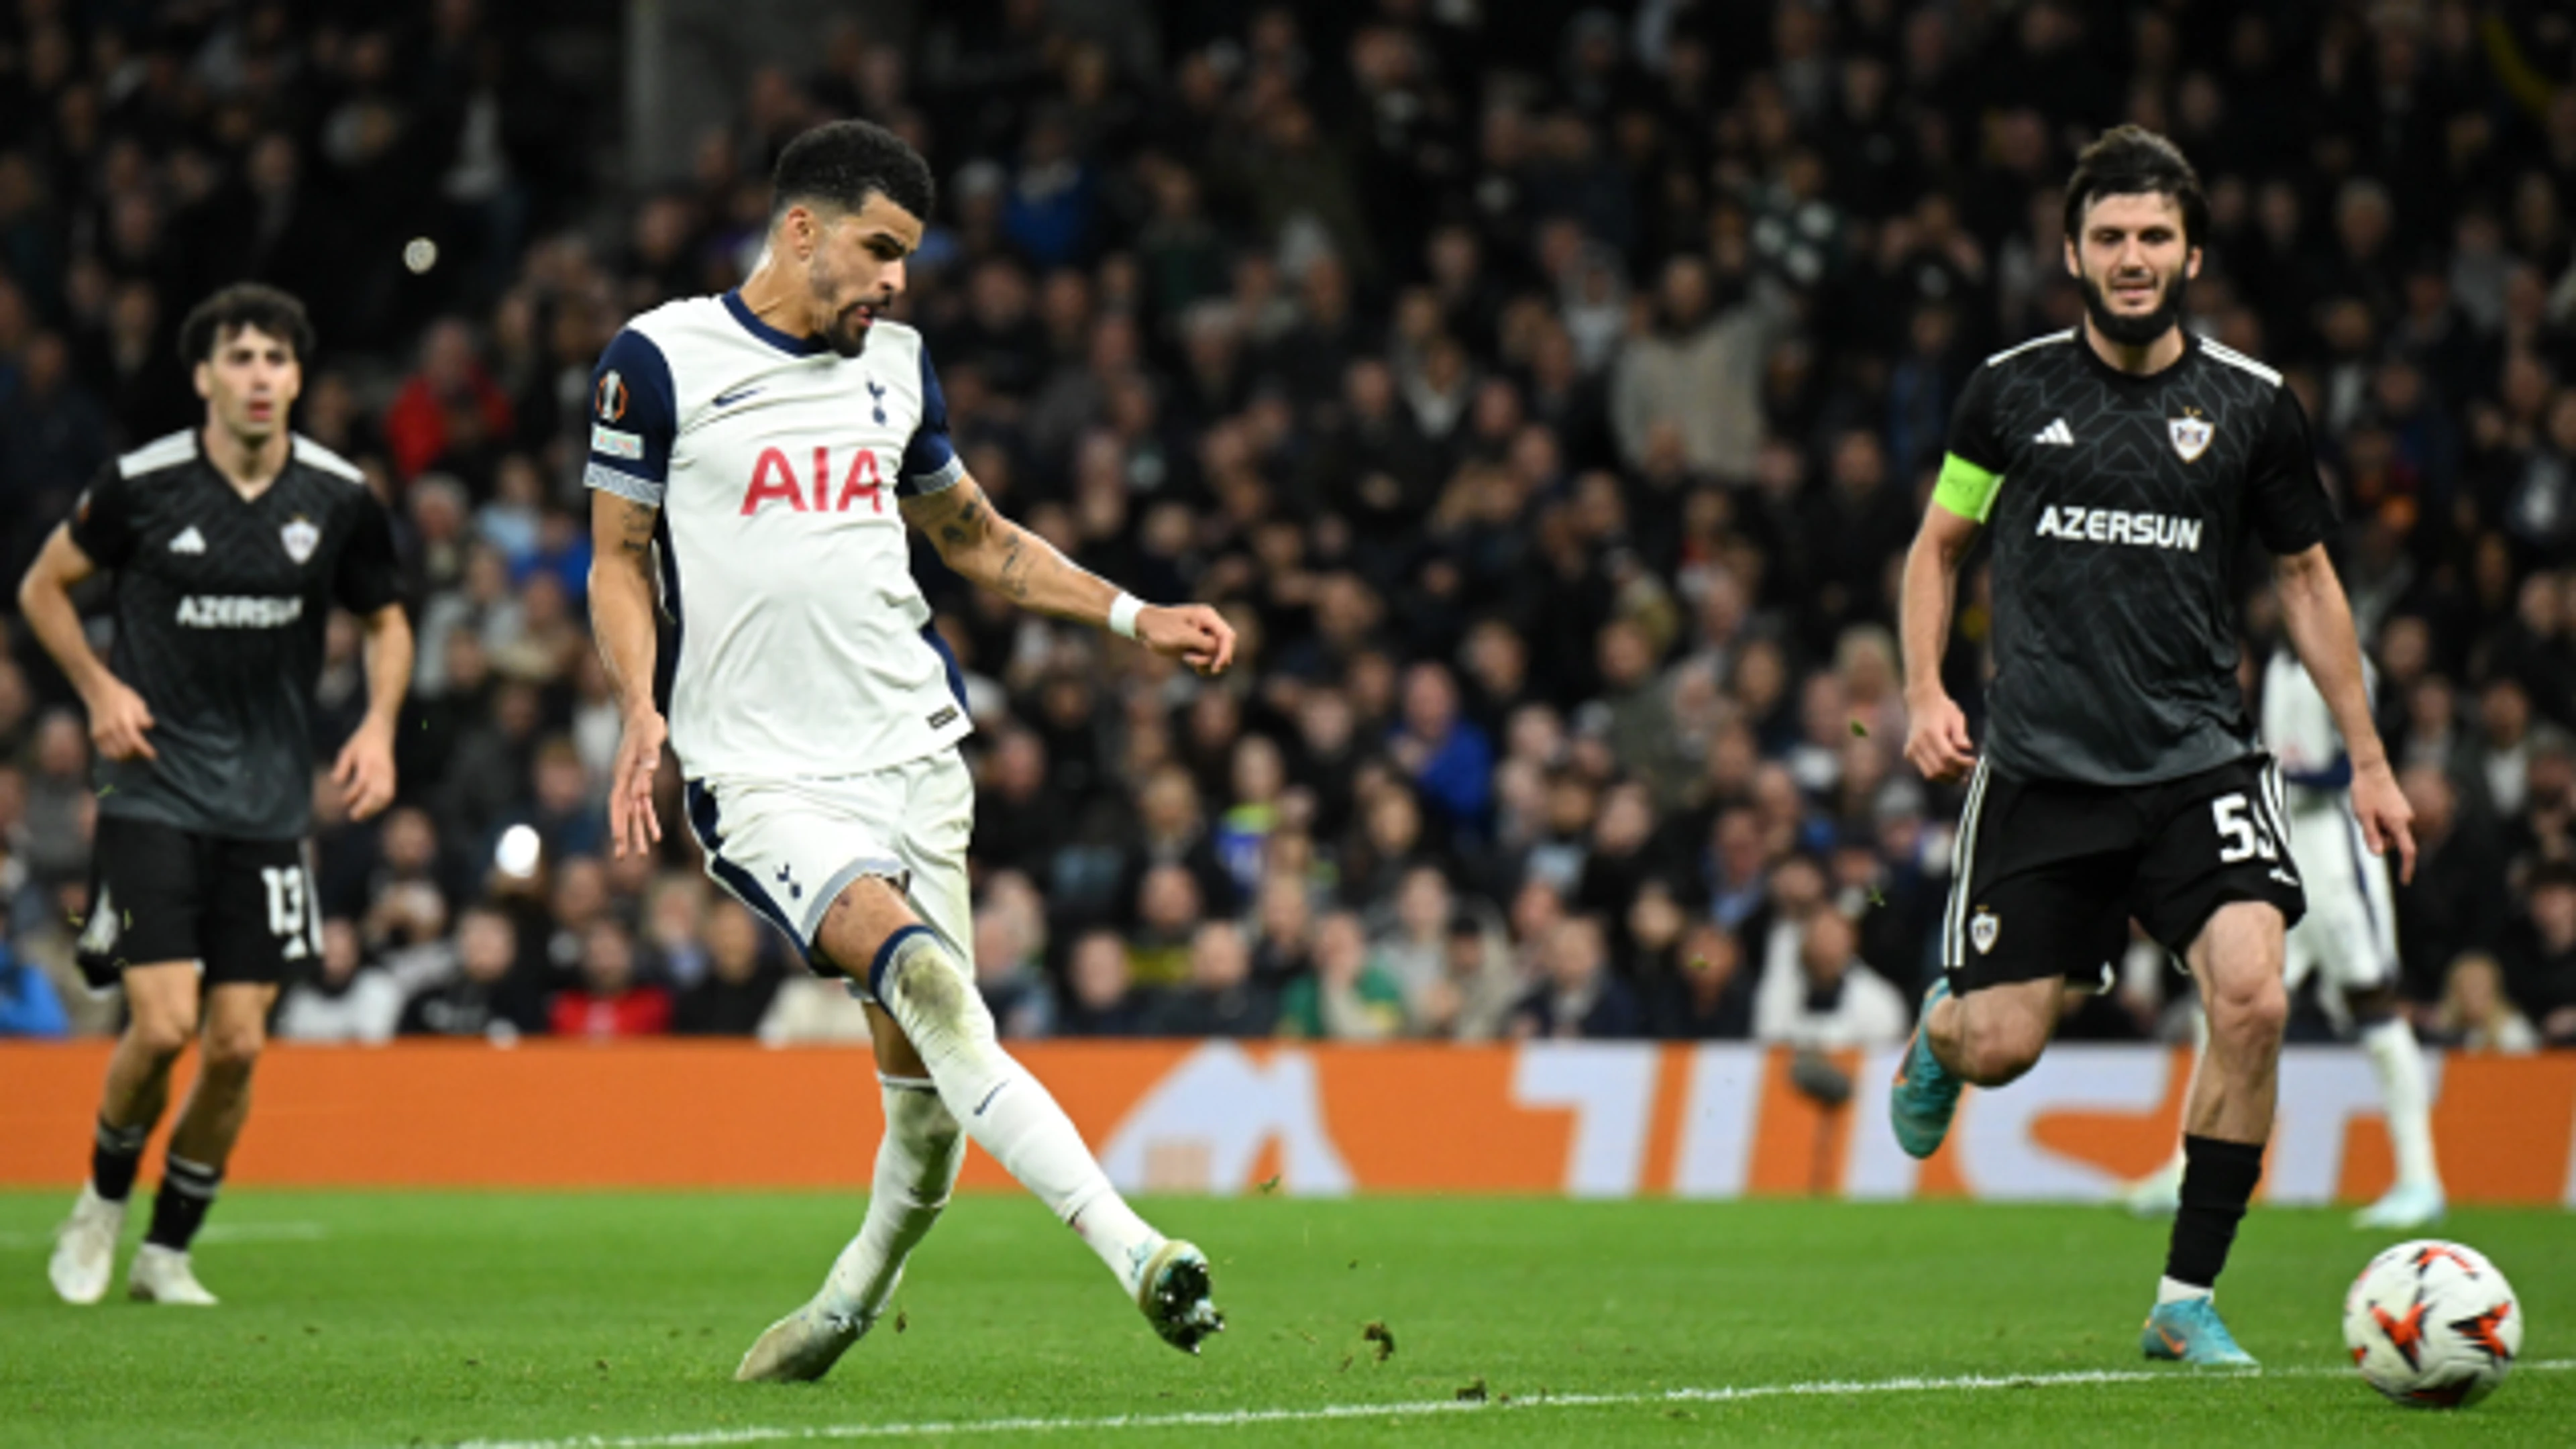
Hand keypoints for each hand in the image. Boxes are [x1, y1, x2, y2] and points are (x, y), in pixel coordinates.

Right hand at [82, 675, 156, 761]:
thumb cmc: (122, 697)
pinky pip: (104, 752)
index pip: (135, 741)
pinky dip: (114, 755)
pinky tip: (122, 752)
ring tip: (133, 753)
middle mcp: (111, 729)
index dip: (145, 750)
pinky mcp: (94, 736)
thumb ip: (144, 717)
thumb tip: (149, 727)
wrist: (99, 692)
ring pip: (114, 754)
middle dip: (136, 755)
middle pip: (125, 751)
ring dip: (125, 757)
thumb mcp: (138, 703)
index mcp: (124, 721)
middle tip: (143, 753)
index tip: (153, 755)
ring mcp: (101, 733)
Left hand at [332, 721, 397, 819]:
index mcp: (368, 762)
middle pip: (377, 793)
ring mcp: (389, 774)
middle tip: (354, 816)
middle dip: (367, 806)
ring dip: (376, 807)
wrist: (381, 730)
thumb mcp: (348, 750)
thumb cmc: (362, 740)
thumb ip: (342, 766)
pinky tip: (375, 808)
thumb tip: (336, 782)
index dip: (352, 794)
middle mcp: (380, 770)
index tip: (343, 802)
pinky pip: (391, 792)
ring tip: (365, 816)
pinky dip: (383, 803)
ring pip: (386, 795)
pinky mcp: (393, 776)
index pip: (362, 782)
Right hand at [610, 708, 667, 858]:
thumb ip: (649, 754)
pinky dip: (649, 818)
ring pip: (633, 812)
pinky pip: (643, 805)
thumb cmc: (645, 725)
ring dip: (637, 831)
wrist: (642, 715)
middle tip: (622, 857)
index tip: (618, 840)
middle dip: (623, 834)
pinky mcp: (641, 781)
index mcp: (623, 774)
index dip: (617, 822)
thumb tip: (650, 767)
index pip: (617, 803)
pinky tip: (655, 833)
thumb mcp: (650, 738)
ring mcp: (631, 782)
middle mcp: (624, 781)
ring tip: (642, 852)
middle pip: (622, 813)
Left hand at [1135, 603, 1236, 676]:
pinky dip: (1203, 665)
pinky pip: (1209, 658)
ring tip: (1187, 659)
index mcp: (1208, 617)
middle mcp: (1209, 625)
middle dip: (1213, 659)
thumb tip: (1219, 652)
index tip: (1216, 667)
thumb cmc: (1161, 628)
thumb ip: (1204, 643)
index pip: (1228, 636)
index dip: (1226, 653)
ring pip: (1217, 655)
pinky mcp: (1197, 645)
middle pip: (1225, 647)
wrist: (1144, 627)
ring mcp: (1204, 635)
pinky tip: (1192, 665)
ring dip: (1206, 662)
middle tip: (1194, 663)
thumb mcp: (1183, 637)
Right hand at [1903, 691, 1975, 782]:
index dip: (1962, 763)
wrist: (1921, 702)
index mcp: (1931, 732)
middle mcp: (1918, 743)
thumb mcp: (1956, 716)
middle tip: (1968, 771)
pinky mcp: (1909, 754)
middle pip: (1939, 769)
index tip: (1973, 762)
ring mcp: (1911, 749)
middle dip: (1956, 773)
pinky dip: (1938, 773)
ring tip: (1960, 774)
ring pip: (1930, 774)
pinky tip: (1948, 769)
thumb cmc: (1940, 708)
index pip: (1948, 756)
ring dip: (1947, 778)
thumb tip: (1967, 748)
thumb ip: (1961, 734)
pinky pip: (1925, 771)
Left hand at [2349, 759, 2416, 883]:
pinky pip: (2389, 824)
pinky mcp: (2400, 810)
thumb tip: (2379, 854)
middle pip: (2392, 842)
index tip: (2405, 881)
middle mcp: (2406, 819)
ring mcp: (2404, 814)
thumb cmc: (2366, 791)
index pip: (2407, 851)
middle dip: (2377, 838)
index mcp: (2399, 823)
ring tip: (2367, 811)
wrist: (2371, 769)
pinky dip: (2378, 822)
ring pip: (2389, 833)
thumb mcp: (2363, 816)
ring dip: (2376, 828)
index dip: (2407, 867)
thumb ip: (2371, 836)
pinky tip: (2371, 808)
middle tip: (2363, 820)